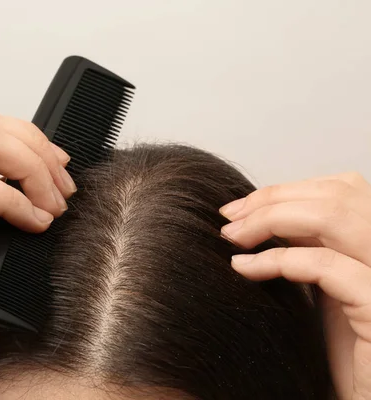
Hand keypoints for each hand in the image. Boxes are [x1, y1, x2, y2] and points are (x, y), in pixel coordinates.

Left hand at [220, 172, 370, 399]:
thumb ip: (308, 246)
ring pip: (334, 216)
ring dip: (270, 219)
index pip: (340, 189)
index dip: (285, 190)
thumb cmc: (343, 349)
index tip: (238, 207)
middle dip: (273, 199)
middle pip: (337, 194)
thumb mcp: (325, 285)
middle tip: (228, 219)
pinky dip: (276, 260)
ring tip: (232, 237)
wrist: (359, 398)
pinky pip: (327, 265)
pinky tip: (243, 268)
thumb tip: (266, 214)